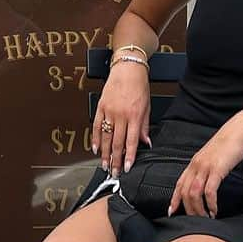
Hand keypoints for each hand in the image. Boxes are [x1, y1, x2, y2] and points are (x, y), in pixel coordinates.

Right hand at [92, 62, 151, 177]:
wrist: (128, 68)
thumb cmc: (139, 86)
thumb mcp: (147, 106)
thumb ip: (144, 126)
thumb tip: (146, 143)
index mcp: (135, 116)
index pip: (132, 141)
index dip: (129, 156)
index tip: (126, 167)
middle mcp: (121, 115)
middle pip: (117, 143)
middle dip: (115, 160)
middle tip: (114, 173)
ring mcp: (109, 112)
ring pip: (106, 137)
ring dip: (105, 153)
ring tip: (105, 165)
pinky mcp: (101, 107)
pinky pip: (97, 126)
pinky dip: (96, 139)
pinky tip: (95, 149)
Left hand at [167, 112, 242, 217]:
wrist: (241, 128)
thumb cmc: (231, 141)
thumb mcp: (214, 155)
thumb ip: (208, 166)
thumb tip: (208, 179)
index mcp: (194, 162)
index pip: (179, 184)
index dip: (174, 199)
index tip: (172, 212)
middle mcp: (196, 165)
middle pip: (184, 192)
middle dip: (188, 210)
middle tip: (194, 220)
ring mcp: (205, 167)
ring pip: (194, 194)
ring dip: (198, 209)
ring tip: (205, 218)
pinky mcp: (217, 169)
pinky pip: (209, 191)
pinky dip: (211, 204)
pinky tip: (214, 210)